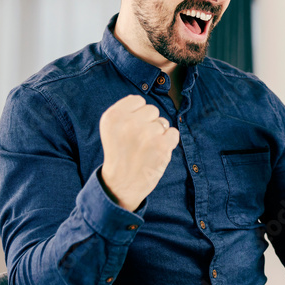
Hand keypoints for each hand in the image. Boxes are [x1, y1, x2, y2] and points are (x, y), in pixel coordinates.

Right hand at [98, 95, 178, 211]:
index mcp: (113, 116)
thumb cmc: (120, 153)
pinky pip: (174, 133)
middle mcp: (129, 122)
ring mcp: (147, 133)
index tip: (131, 128)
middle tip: (138, 141)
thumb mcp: (111, 128)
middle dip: (149, 123)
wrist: (122, 184)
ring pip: (163, 122)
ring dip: (158, 134)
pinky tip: (157, 151)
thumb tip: (145, 103)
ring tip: (146, 148)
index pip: (137, 100)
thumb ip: (126, 112)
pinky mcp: (162, 145)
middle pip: (152, 110)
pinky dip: (169, 142)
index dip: (137, 114)